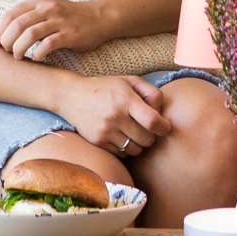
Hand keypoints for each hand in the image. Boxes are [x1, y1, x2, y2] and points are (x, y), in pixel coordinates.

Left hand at [0, 0, 111, 61]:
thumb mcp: (47, 9)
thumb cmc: (69, 17)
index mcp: (38, 1)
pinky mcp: (69, 34)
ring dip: (19, 48)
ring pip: (30, 34)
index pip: (10, 15)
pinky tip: (36, 59)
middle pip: (17, 24)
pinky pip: (48, 44)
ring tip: (18, 57)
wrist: (98, 18)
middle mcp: (47, 8)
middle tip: (6, 52)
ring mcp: (59, 20)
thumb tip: (3, 32)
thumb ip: (29, 16)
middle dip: (6, 41)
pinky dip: (38, 54)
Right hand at [54, 75, 169, 156]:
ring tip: (132, 132)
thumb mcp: (129, 81)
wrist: (72, 96)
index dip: (163, 127)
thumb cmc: (106, 88)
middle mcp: (115, 116)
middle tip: (146, 129)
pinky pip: (122, 154)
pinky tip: (120, 136)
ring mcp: (105, 131)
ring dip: (138, 144)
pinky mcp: (98, 142)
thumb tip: (161, 111)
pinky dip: (125, 148)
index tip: (164, 127)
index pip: (152, 121)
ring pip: (135, 150)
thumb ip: (150, 92)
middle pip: (147, 139)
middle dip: (151, 136)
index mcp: (125, 99)